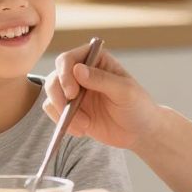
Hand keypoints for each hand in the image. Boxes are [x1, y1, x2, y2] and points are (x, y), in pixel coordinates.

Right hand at [42, 43, 160, 150]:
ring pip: (51, 95)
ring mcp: (74, 91)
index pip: (68, 59)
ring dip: (62, 112)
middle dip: (59, 96)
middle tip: (69, 112)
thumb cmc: (138, 106)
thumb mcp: (125, 92)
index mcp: (95, 60)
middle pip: (55, 77)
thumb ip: (101, 79)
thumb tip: (77, 69)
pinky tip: (82, 130)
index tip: (72, 93)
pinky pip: (54, 112)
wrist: (139, 132)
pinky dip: (62, 122)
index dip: (65, 74)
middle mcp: (81, 73)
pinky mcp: (70, 109)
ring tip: (83, 125)